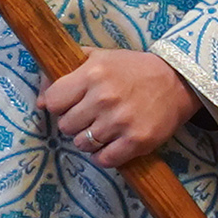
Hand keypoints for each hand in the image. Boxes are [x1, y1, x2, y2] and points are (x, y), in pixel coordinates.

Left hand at [34, 47, 197, 169]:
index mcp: (92, 74)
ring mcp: (120, 121)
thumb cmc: (133, 69)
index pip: (52, 102)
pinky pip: (104, 159)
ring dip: (88, 140)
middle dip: (73, 123)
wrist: (178, 82)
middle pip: (65, 125)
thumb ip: (66, 72)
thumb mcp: (99, 58)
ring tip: (102, 129)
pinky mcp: (137, 141)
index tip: (68, 104)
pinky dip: (104, 156)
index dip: (57, 105)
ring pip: (82, 144)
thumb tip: (40, 100)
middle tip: (88, 117)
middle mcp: (104, 98)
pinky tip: (111, 144)